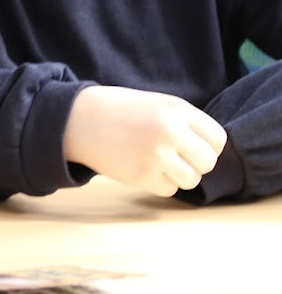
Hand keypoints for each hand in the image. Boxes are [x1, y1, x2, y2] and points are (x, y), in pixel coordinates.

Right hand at [64, 86, 226, 197]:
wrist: (77, 119)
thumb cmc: (117, 110)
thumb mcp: (157, 103)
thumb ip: (185, 122)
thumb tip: (209, 150)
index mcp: (176, 110)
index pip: (217, 139)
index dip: (207, 146)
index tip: (193, 147)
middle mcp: (169, 132)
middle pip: (207, 162)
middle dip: (195, 163)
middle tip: (176, 158)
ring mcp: (155, 155)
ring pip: (191, 180)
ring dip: (178, 176)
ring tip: (158, 164)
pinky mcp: (141, 176)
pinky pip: (168, 189)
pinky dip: (159, 183)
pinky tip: (143, 169)